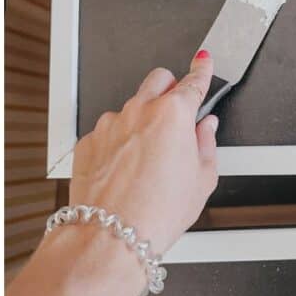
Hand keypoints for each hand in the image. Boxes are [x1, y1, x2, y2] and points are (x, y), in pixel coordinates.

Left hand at [69, 51, 219, 254]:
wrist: (111, 233)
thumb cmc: (156, 212)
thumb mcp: (201, 180)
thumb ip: (206, 145)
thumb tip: (206, 129)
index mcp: (172, 115)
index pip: (193, 81)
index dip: (202, 70)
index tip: (204, 61)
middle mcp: (138, 111)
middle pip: (158, 79)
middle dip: (169, 89)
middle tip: (176, 113)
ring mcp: (109, 124)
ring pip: (130, 106)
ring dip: (141, 119)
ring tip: (149, 158)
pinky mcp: (88, 141)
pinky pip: (108, 131)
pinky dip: (118, 142)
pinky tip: (126, 169)